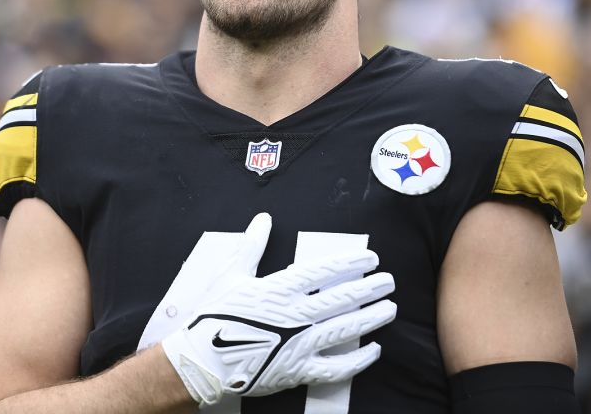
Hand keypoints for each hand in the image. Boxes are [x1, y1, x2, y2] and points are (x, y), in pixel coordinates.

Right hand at [161, 213, 395, 405]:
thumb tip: (263, 219)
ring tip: (390, 309)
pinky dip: (358, 361)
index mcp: (280, 289)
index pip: (325, 271)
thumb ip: (252, 246)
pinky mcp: (298, 371)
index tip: (371, 258)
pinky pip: (336, 368)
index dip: (351, 263)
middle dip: (370, 288)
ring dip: (371, 318)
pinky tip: (373, 351)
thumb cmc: (213, 315)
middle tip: (389, 281)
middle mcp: (296, 315)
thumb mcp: (231, 275)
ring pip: (346, 330)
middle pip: (343, 299)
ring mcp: (300, 345)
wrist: (200, 360)